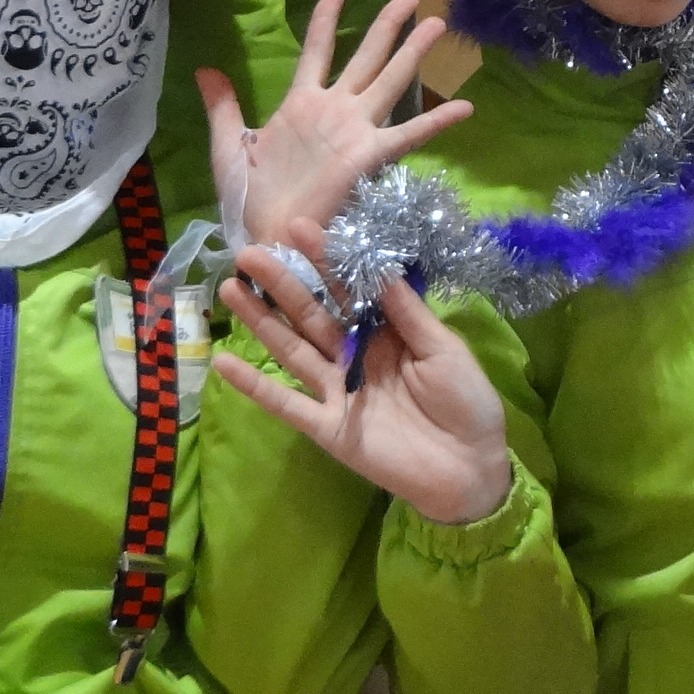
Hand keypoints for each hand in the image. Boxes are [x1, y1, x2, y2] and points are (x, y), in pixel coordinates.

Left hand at [202, 0, 472, 255]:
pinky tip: (465, 106)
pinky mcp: (368, 155)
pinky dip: (437, 121)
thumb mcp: (229, 147)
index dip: (326, 22)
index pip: (317, 52)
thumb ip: (223, 107)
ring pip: (390, 81)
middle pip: (367, 57)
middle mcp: (335, 111)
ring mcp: (355, 131)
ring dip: (414, 53)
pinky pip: (408, 134)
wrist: (265, 236)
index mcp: (300, 104)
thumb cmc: (250, 197)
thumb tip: (205, 69)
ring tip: (438, 24)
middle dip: (387, 27)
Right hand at [213, 239, 513, 525]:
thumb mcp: (443, 348)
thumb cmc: (467, 402)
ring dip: (261, 321)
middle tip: (248, 252)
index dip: (324, 260)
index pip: (347, 290)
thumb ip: (406, 311)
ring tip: (230, 289)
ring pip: (292, 350)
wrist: (470, 468)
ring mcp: (337, 392)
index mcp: (384, 333)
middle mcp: (354, 357)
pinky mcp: (327, 428)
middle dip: (282, 284)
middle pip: (311, 315)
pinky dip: (255, 386)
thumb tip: (376, 262)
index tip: (298, 226)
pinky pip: (287, 404)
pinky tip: (223, 362)